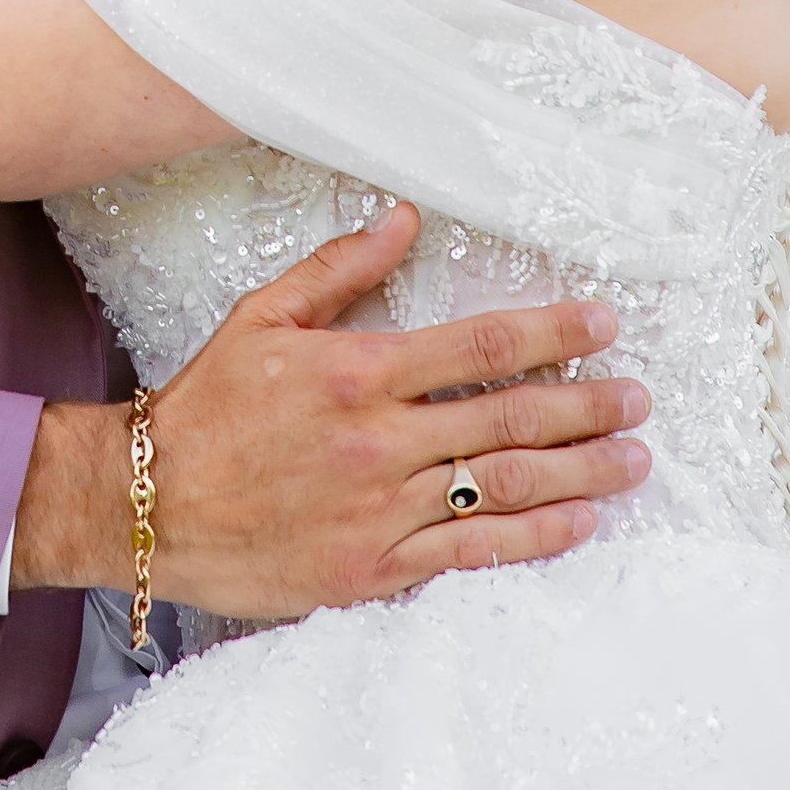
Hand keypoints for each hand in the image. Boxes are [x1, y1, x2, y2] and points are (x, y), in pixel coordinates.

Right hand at [12, 204, 649, 608]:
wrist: (148, 504)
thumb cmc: (205, 406)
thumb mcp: (263, 319)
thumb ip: (339, 271)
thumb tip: (402, 219)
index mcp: (360, 372)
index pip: (481, 345)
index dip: (552, 331)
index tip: (603, 325)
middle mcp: (382, 440)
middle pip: (510, 416)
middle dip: (586, 404)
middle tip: (641, 396)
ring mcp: (383, 510)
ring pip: (504, 486)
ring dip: (581, 472)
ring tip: (635, 459)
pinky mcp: (375, 569)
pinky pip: (472, 555)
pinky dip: (533, 538)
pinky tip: (579, 525)